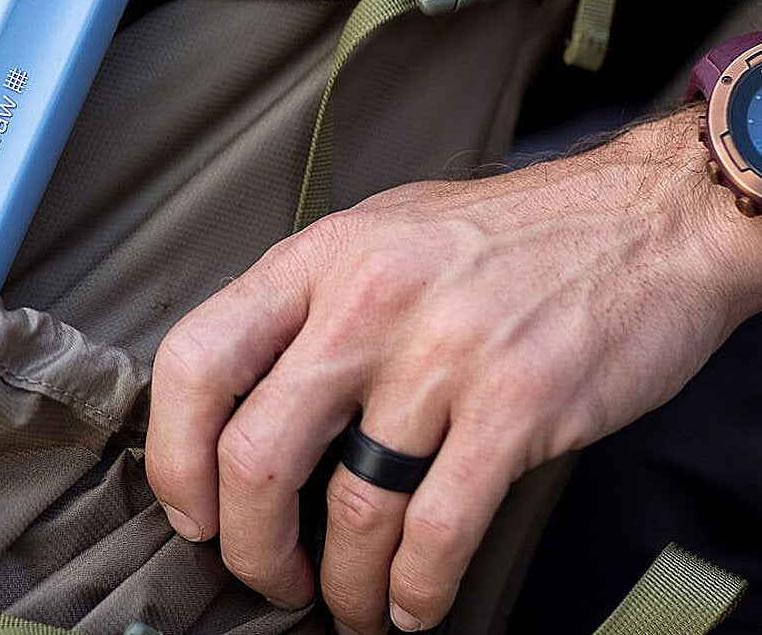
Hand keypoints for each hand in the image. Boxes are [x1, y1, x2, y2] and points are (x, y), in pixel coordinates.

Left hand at [146, 107, 761, 630]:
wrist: (640, 218)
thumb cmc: (503, 234)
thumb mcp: (382, 235)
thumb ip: (312, 305)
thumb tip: (249, 402)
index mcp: (319, 256)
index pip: (196, 356)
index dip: (174, 453)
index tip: (192, 510)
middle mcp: (366, 298)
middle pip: (255, 451)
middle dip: (248, 545)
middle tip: (268, 577)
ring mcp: (441, 351)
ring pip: (350, 507)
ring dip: (342, 585)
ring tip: (350, 604)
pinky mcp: (516, 403)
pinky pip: (438, 528)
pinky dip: (416, 588)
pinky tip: (414, 602)